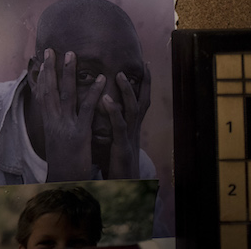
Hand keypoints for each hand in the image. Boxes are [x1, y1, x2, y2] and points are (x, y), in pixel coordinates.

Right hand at [36, 48, 105, 181]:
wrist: (62, 181)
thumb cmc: (62, 162)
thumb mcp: (56, 140)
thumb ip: (58, 125)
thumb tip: (58, 114)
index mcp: (48, 122)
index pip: (43, 94)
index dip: (43, 76)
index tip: (44, 60)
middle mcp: (54, 121)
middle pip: (51, 89)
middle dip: (51, 68)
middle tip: (52, 50)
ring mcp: (66, 126)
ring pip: (66, 94)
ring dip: (68, 73)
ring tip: (72, 54)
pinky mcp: (79, 133)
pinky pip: (88, 109)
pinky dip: (93, 92)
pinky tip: (100, 79)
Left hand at [103, 64, 150, 178]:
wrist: (122, 187)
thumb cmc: (116, 161)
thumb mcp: (117, 139)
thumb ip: (115, 123)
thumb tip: (109, 106)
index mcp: (131, 125)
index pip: (139, 100)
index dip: (144, 83)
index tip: (145, 64)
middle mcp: (134, 129)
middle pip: (143, 101)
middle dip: (144, 82)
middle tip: (144, 63)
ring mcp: (129, 137)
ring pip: (132, 110)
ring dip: (127, 92)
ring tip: (120, 74)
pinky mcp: (121, 146)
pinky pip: (119, 126)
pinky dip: (113, 112)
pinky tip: (105, 99)